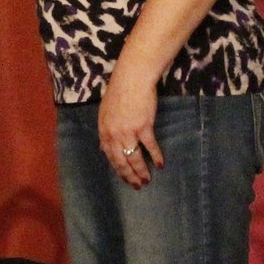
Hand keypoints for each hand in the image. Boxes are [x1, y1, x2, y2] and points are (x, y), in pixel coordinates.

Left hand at [98, 52, 163, 190]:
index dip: (118, 169)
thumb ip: (106, 130)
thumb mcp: (105, 112)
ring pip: (135, 158)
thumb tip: (105, 148)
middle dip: (129, 176)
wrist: (132, 78)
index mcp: (104, 131)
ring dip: (142, 171)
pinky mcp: (143, 127)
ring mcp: (128, 131)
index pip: (109, 157)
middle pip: (121, 161)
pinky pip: (150, 147)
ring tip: (147, 180)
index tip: (125, 178)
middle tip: (137, 185)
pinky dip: (156, 156)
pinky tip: (160, 164)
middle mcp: (114, 134)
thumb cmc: (119, 92)